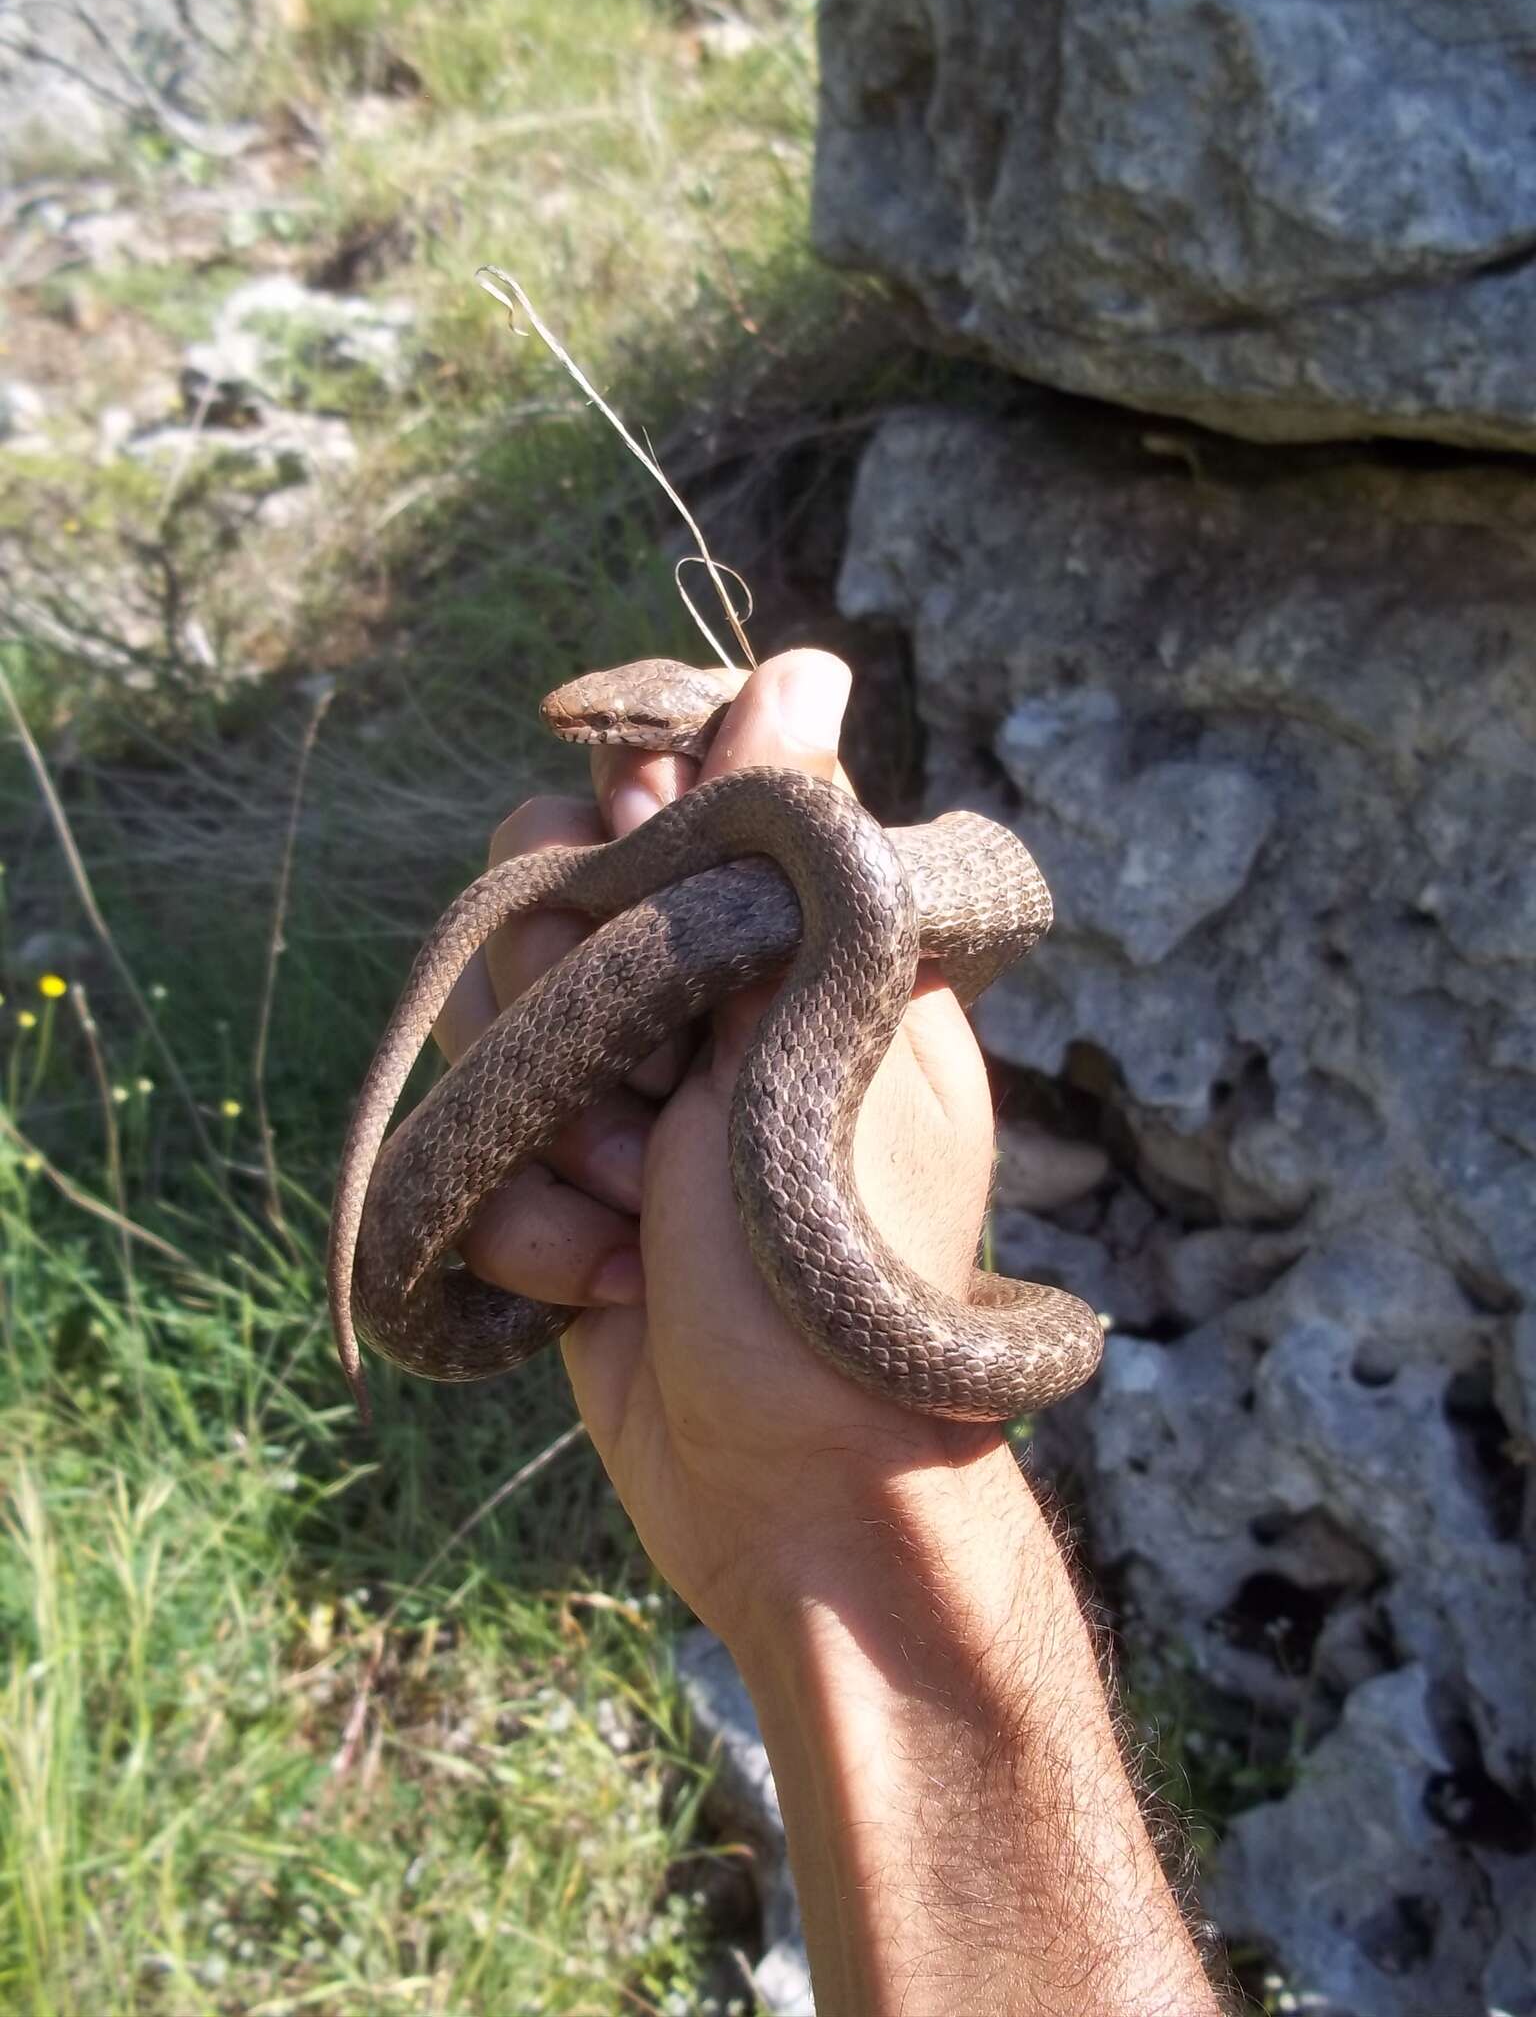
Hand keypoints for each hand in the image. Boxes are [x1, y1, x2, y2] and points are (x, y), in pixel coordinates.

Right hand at [435, 650, 1004, 1643]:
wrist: (797, 1504)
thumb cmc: (834, 1272)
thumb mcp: (817, 1035)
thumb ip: (784, 851)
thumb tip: (802, 659)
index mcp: (809, 940)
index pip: (677, 792)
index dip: (625, 821)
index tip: (616, 867)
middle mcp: (718, 1001)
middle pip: (560, 891)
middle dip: (575, 1002)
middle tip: (653, 1103)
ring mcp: (639, 1100)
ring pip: (505, 1020)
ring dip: (555, 1135)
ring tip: (643, 1225)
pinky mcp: (570, 1192)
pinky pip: (485, 1146)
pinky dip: (531, 1225)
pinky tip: (607, 1290)